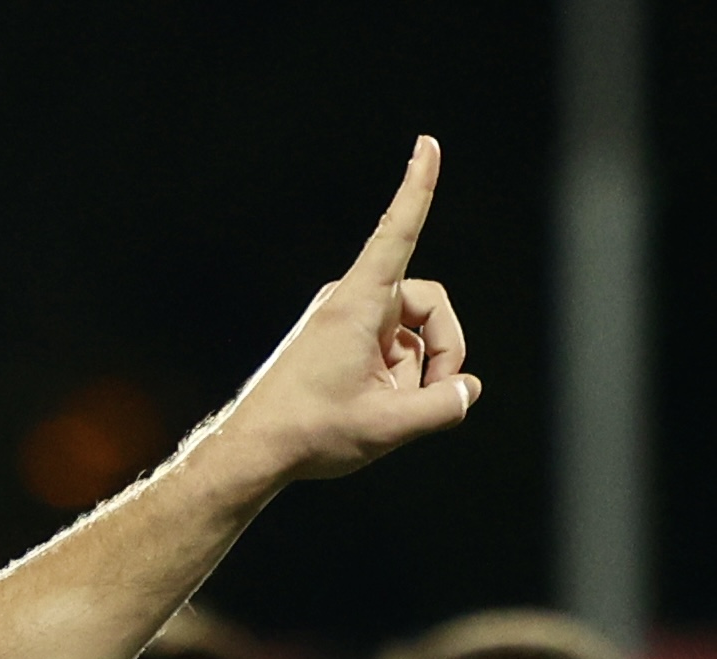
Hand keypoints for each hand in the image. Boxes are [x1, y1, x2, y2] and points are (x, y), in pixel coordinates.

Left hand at [213, 136, 478, 484]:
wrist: (253, 451)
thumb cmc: (309, 432)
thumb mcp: (390, 424)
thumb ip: (444, 405)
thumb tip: (465, 389)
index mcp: (358, 303)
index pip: (396, 233)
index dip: (418, 189)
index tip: (426, 144)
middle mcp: (351, 301)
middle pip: (430, 307)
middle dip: (443, 351)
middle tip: (436, 397)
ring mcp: (345, 321)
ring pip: (412, 336)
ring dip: (414, 374)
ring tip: (382, 411)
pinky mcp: (340, 341)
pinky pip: (391, 350)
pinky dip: (396, 379)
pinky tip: (373, 409)